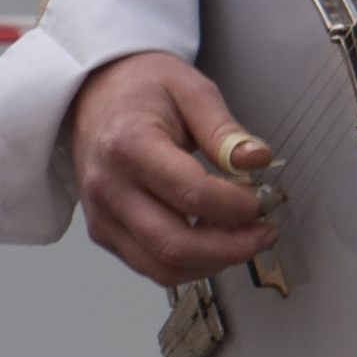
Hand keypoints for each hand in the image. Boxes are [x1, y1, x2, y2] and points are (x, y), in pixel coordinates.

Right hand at [70, 47, 280, 285]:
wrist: (94, 94)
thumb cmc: (140, 89)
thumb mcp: (190, 90)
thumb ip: (224, 130)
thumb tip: (256, 160)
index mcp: (128, 145)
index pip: (192, 195)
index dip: (237, 206)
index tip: (263, 199)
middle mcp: (109, 187)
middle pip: (174, 244)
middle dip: (231, 248)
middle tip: (262, 233)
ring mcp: (102, 215)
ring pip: (162, 267)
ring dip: (212, 262)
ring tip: (241, 237)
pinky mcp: (104, 232)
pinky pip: (150, 266)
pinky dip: (189, 263)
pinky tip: (211, 238)